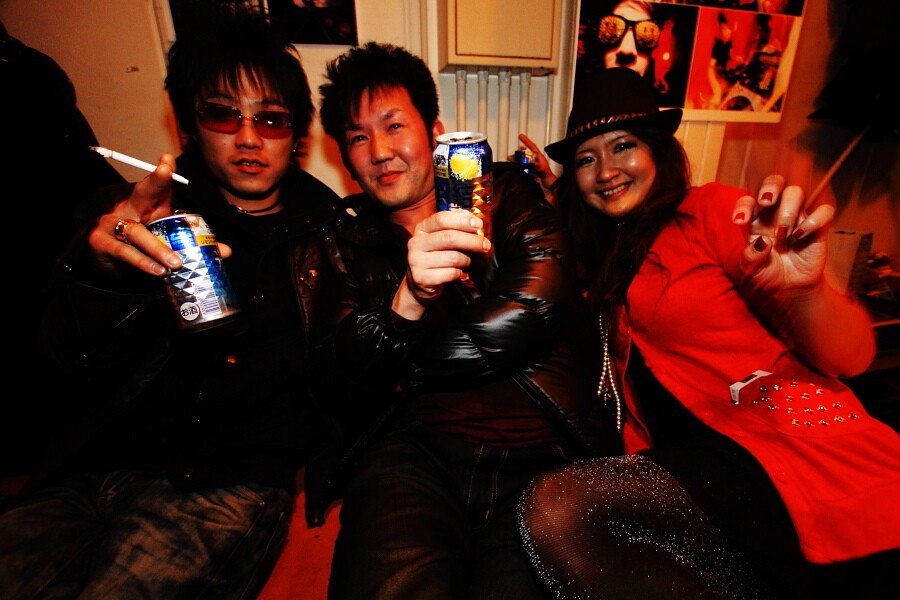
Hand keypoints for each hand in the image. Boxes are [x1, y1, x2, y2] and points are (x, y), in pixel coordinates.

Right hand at [87, 153, 183, 275]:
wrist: (105, 258)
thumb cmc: (140, 244)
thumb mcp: (166, 240)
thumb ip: (194, 243)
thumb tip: (226, 251)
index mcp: (148, 205)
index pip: (158, 187)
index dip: (164, 174)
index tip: (168, 159)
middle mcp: (130, 209)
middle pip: (143, 192)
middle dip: (155, 181)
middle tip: (165, 171)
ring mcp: (113, 224)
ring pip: (136, 232)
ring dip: (157, 248)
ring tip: (175, 263)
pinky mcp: (102, 243)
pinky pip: (125, 252)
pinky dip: (142, 262)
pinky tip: (157, 271)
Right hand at [392, 210, 491, 318]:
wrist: (419, 281)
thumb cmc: (435, 257)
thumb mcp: (440, 238)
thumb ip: (455, 227)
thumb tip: (474, 222)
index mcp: (422, 228)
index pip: (442, 219)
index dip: (463, 221)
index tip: (479, 225)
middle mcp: (416, 243)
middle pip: (449, 237)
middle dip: (472, 241)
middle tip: (485, 244)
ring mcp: (416, 261)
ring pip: (453, 257)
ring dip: (466, 260)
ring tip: (466, 261)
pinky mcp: (421, 278)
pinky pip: (451, 273)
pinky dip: (459, 273)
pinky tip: (457, 272)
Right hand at [516, 134, 557, 203]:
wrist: (549, 190)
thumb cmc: (550, 180)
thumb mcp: (545, 172)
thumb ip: (540, 166)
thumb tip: (534, 161)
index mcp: (540, 159)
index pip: (532, 147)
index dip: (526, 141)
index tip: (520, 136)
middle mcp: (535, 162)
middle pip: (525, 154)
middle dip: (518, 153)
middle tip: (512, 152)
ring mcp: (532, 168)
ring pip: (522, 161)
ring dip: (516, 160)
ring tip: (509, 159)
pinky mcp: (529, 174)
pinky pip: (522, 169)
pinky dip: (517, 167)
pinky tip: (512, 168)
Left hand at [733, 174, 834, 297]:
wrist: (790, 288)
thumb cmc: (767, 273)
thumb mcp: (752, 270)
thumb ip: (751, 257)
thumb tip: (762, 242)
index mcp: (755, 219)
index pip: (748, 201)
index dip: (744, 205)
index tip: (740, 221)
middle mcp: (775, 213)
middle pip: (775, 182)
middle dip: (770, 186)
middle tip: (766, 202)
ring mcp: (798, 216)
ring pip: (796, 192)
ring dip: (788, 210)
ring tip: (783, 235)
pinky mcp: (818, 226)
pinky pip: (824, 210)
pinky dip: (813, 220)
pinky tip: (800, 236)